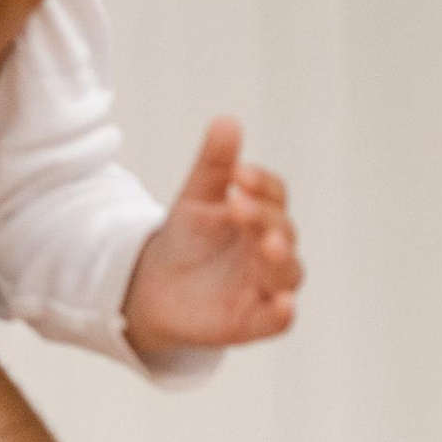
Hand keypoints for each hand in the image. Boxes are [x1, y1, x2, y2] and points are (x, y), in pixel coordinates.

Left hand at [121, 120, 302, 356]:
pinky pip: (279, 319)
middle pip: (284, 230)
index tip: (236, 174)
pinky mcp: (255, 321)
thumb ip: (213, 165)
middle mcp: (270, 250)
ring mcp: (265, 286)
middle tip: (238, 205)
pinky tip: (282, 304)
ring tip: (267, 243)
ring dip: (281, 258)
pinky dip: (284, 312)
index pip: (275, 194)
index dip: (261, 184)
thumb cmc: (185, 240)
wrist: (153, 288)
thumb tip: (227, 120)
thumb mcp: (194, 199)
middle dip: (265, 217)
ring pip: (288, 273)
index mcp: (261, 215)